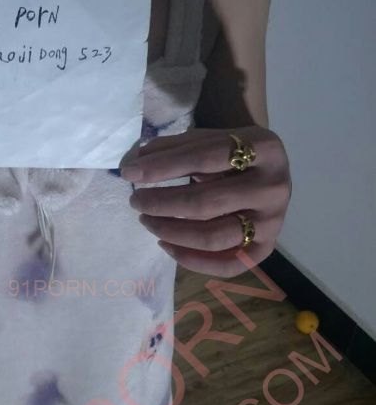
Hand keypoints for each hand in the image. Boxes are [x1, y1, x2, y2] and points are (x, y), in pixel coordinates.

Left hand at [120, 126, 291, 277]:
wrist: (264, 169)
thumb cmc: (228, 153)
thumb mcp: (206, 139)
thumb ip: (171, 149)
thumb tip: (132, 166)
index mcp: (264, 148)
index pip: (203, 157)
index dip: (163, 166)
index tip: (130, 172)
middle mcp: (274, 186)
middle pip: (207, 202)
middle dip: (162, 204)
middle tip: (135, 201)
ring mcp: (274, 220)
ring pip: (214, 237)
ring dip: (171, 232)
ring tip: (146, 221)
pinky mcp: (267, 247)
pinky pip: (228, 265)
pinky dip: (192, 260)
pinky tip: (165, 245)